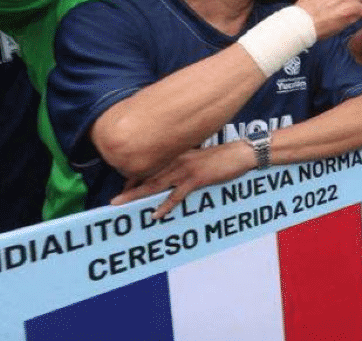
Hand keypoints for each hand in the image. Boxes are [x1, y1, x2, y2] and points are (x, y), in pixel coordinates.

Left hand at [111, 143, 254, 218]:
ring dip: (137, 195)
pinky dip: (165, 205)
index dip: (136, 178)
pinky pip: (176, 195)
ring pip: (155, 184)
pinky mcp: (196, 179)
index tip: (124, 189)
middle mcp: (177, 160)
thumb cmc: (223, 157)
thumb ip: (186, 164)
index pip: (151, 166)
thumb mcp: (200, 158)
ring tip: (121, 204)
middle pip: (147, 175)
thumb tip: (176, 175)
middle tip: (113, 201)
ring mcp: (185, 169)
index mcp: (178, 155)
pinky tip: (155, 214)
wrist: (241, 153)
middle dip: (129, 188)